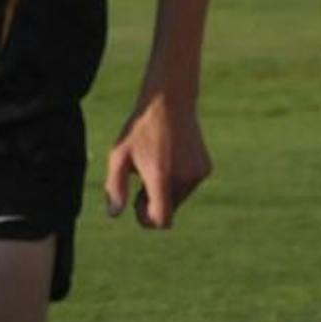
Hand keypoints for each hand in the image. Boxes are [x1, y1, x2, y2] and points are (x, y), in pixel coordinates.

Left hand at [104, 93, 212, 228]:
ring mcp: (197, 173)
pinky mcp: (205, 168)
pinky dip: (178, 180)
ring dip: (166, 190)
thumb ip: (114, 187)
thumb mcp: (118, 155)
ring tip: (156, 164)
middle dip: (154, 201)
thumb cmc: (140, 129)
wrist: (169, 101)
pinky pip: (188, 186)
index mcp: (161, 177)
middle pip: (169, 210)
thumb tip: (115, 214)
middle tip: (141, 178)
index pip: (162, 220)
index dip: (147, 219)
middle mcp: (183, 178)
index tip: (137, 203)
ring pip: (179, 198)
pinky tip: (170, 157)